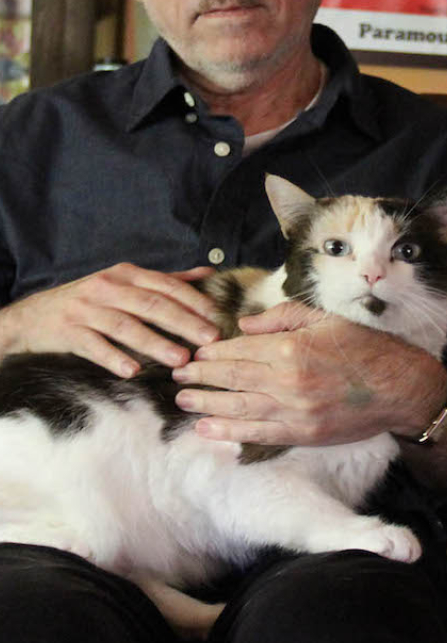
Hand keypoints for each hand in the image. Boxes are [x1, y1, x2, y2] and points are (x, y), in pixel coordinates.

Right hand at [0, 263, 220, 376]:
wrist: (33, 316)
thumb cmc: (90, 300)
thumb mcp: (125, 283)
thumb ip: (166, 280)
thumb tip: (207, 272)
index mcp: (127, 275)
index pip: (166, 286)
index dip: (193, 301)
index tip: (217, 318)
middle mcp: (108, 288)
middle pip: (152, 305)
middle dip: (184, 322)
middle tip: (209, 340)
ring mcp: (87, 309)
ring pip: (126, 325)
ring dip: (156, 342)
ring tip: (180, 359)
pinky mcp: (69, 332)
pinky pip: (95, 346)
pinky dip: (114, 357)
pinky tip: (133, 370)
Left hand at [172, 302, 446, 446]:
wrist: (399, 388)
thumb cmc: (364, 347)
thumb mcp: (324, 318)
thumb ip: (281, 317)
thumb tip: (244, 325)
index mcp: (291, 348)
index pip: (239, 350)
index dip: (212, 353)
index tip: (193, 353)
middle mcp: (288, 382)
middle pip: (232, 379)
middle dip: (200, 378)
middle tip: (176, 376)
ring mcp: (294, 412)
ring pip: (238, 408)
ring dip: (206, 405)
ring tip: (183, 402)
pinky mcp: (303, 435)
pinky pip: (258, 435)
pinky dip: (230, 433)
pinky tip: (208, 430)